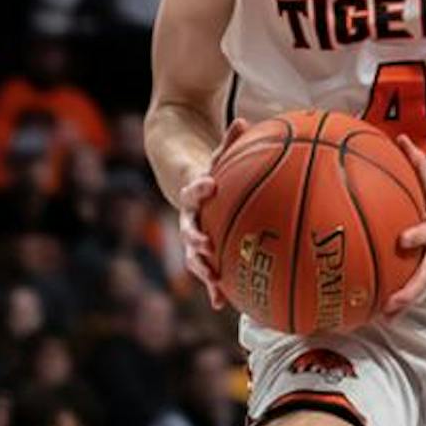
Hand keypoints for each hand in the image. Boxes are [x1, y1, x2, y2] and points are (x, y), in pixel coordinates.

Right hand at [178, 119, 249, 311]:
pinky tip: (222, 304)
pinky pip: (207, 268)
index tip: (209, 185)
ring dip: (202, 267)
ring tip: (213, 280)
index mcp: (193, 190)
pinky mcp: (199, 247)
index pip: (193, 187)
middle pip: (188, 227)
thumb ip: (228, 142)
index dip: (199, 187)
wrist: (182, 181)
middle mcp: (188, 214)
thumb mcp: (217, 153)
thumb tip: (243, 121)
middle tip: (206, 245)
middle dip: (196, 238)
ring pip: (194, 253)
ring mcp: (191, 232)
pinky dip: (213, 285)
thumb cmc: (210, 167)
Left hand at [384, 147, 425, 315]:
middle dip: (409, 291)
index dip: (417, 236)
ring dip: (407, 302)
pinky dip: (409, 299)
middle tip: (390, 303)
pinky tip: (390, 312)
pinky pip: (425, 286)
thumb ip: (416, 162)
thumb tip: (399, 139)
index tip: (402, 239)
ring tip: (386, 317)